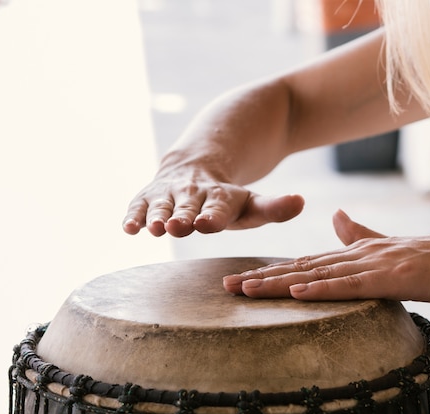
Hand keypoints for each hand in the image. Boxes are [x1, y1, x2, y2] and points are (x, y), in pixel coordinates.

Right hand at [122, 163, 304, 236]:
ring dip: (156, 216)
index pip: (217, 208)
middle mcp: (192, 193)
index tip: (207, 223)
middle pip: (187, 207)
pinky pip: (138, 206)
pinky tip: (128, 228)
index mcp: (221, 197)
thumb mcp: (252, 204)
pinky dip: (133, 216)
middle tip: (176, 227)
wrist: (195, 169)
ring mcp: (168, 194)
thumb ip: (274, 208)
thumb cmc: (227, 199)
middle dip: (181, 217)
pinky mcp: (148, 197)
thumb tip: (301, 202)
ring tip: (153, 228)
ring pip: (161, 205)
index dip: (213, 215)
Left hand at [223, 209, 429, 303]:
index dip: (272, 271)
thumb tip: (335, 216)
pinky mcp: (393, 277)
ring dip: (279, 284)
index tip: (242, 279)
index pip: (306, 263)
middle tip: (225, 287)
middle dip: (261, 278)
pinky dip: (321, 288)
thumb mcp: (392, 247)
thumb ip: (360, 234)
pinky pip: (350, 285)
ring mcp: (375, 265)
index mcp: (358, 252)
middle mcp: (359, 255)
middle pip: (301, 268)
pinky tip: (296, 292)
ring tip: (245, 290)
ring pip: (317, 275)